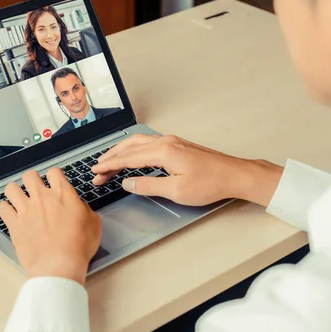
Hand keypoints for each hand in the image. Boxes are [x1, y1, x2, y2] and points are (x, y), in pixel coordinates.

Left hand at [0, 168, 101, 285]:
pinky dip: (5, 209)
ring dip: (16, 192)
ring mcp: (26, 210)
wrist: (59, 265)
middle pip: (30, 175)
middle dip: (32, 180)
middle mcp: (42, 197)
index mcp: (63, 194)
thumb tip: (78, 205)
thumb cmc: (78, 247)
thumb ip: (84, 208)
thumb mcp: (93, 224)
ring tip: (20, 199)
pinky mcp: (14, 224)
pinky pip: (2, 208)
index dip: (54, 176)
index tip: (54, 182)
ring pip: (11, 188)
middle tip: (35, 189)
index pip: (54, 172)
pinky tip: (11, 213)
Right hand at [91, 134, 282, 206]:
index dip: (109, 166)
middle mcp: (166, 142)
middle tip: (97, 170)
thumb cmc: (210, 183)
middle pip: (130, 146)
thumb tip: (128, 183)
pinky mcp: (178, 145)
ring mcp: (172, 142)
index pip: (128, 158)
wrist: (234, 175)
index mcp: (163, 151)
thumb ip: (148, 186)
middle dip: (111, 157)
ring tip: (109, 161)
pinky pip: (148, 143)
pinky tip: (132, 155)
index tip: (96, 172)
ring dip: (121, 151)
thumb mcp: (176, 190)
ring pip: (138, 142)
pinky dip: (134, 149)